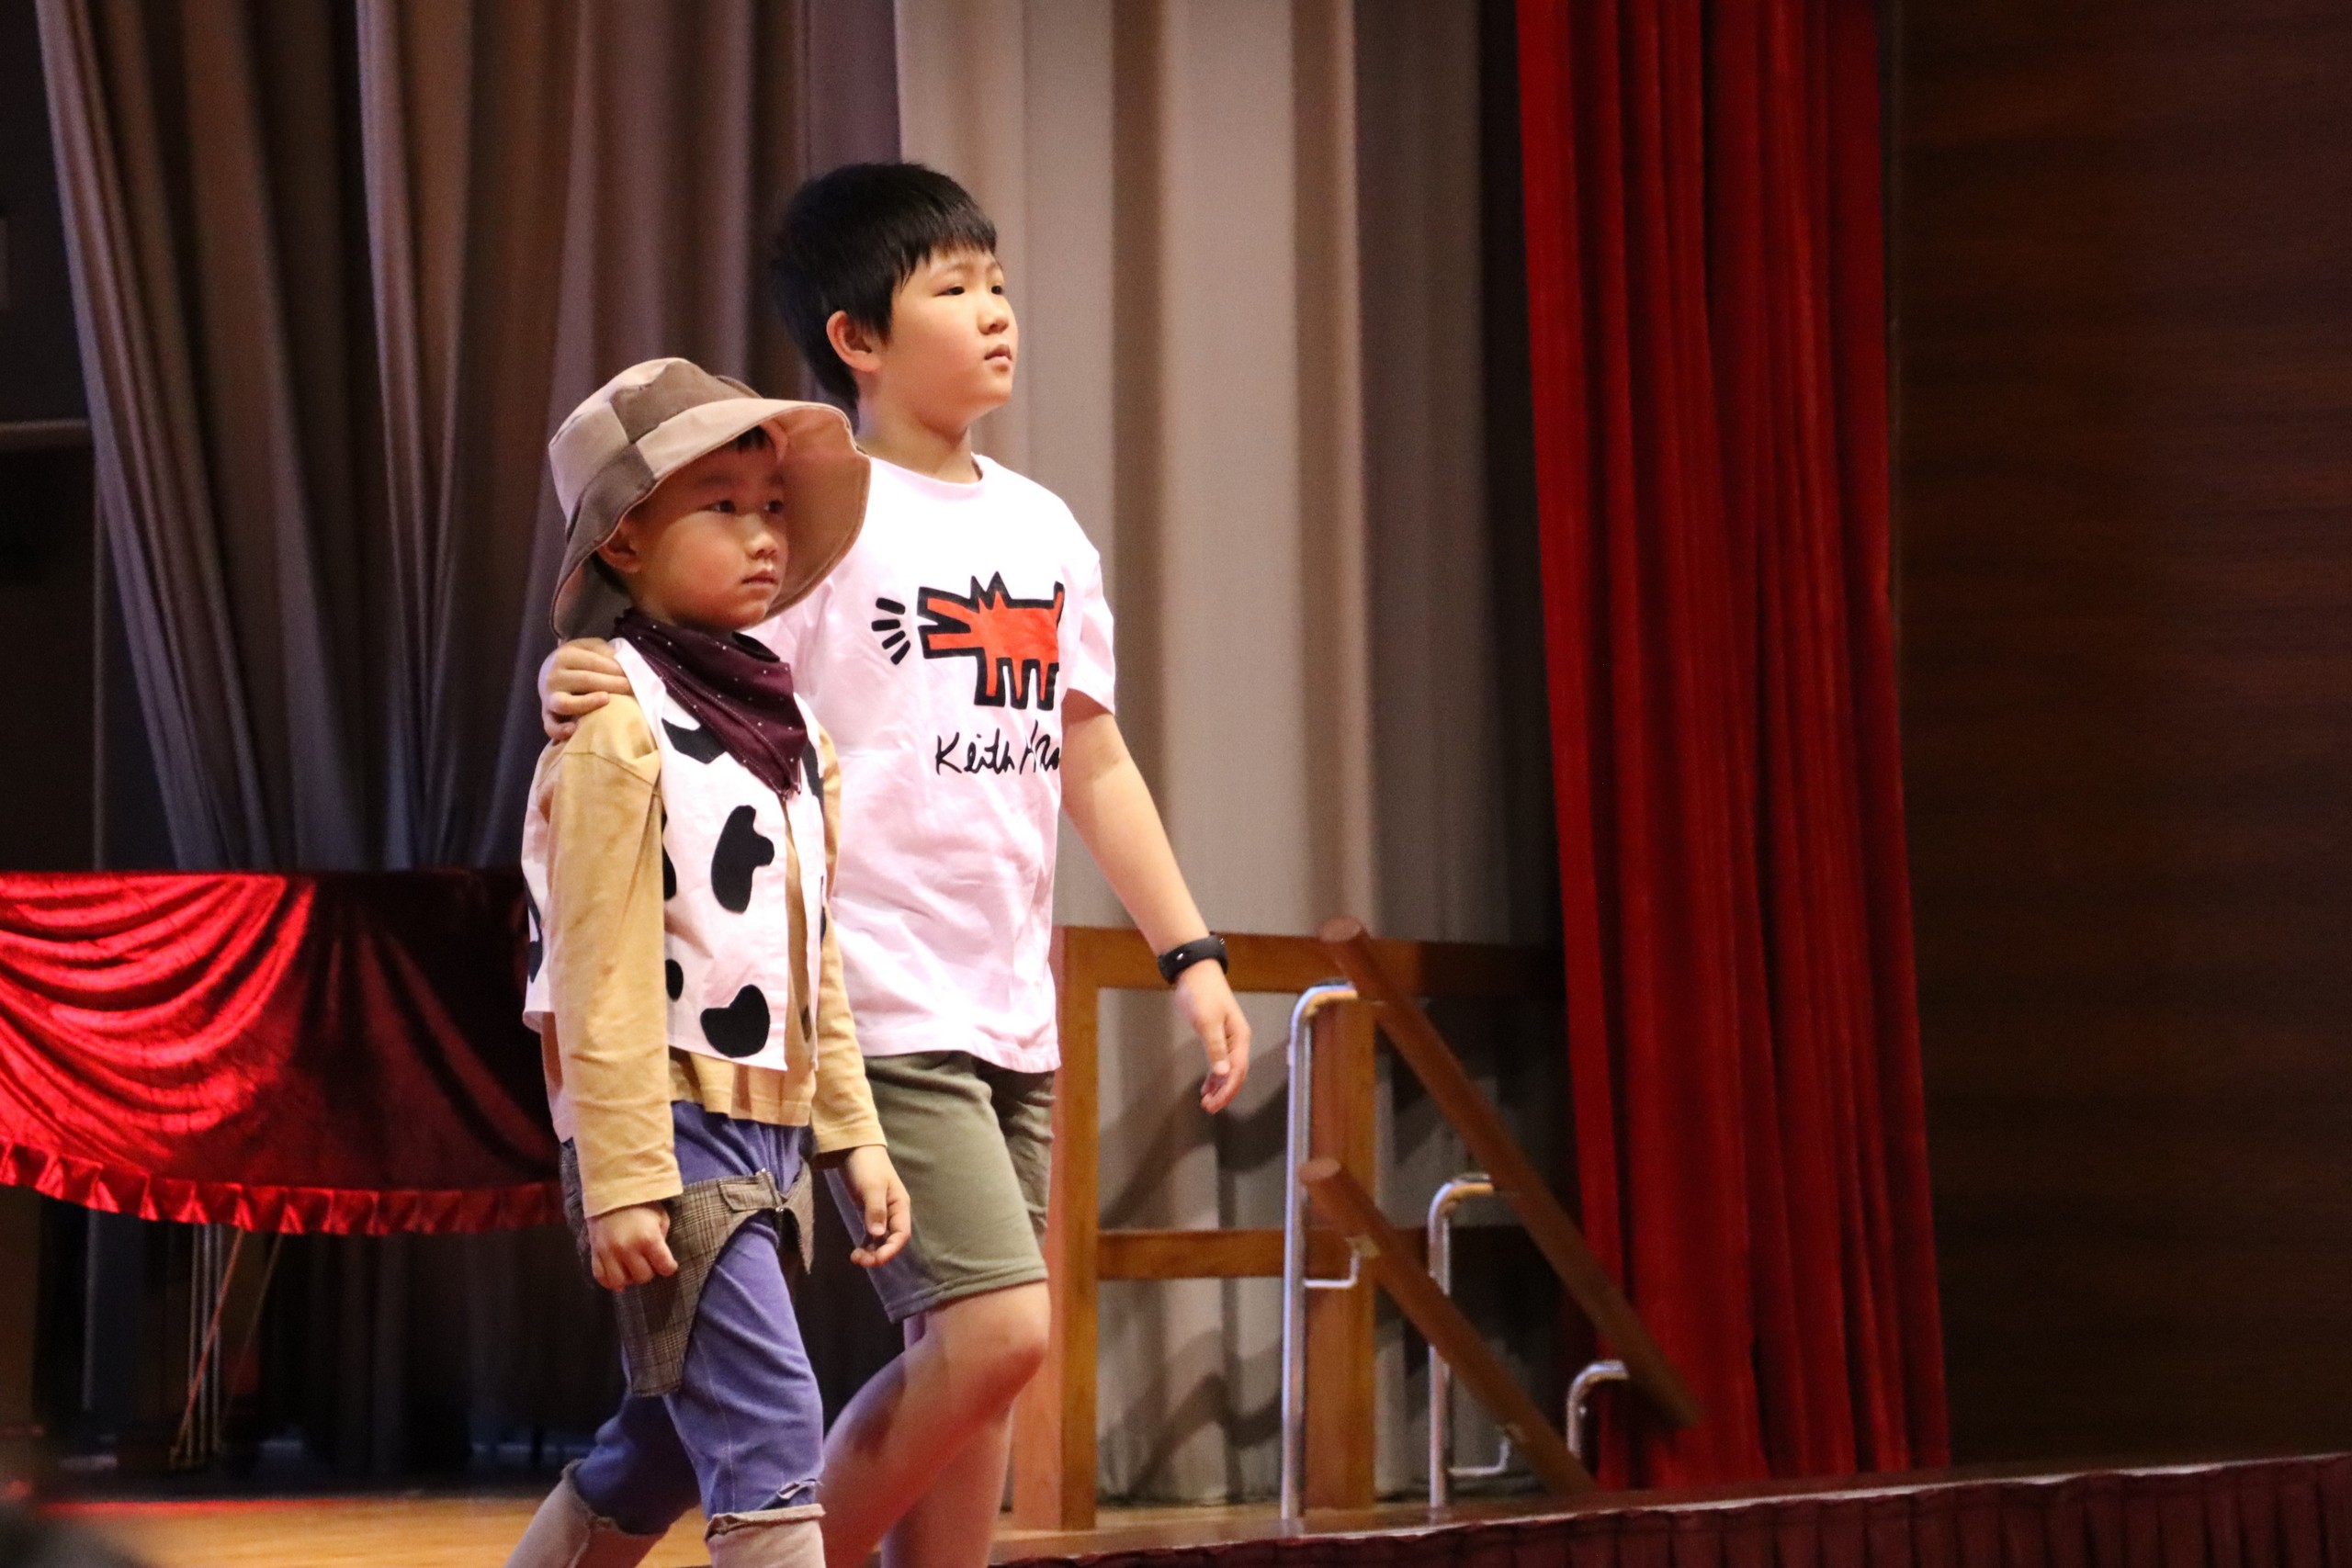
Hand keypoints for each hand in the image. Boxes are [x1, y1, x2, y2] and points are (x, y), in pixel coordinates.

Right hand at [541, 637, 628, 740]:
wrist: (550, 673)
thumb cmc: (578, 661)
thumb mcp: (589, 647)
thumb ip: (604, 651)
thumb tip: (622, 664)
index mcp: (564, 655)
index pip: (594, 662)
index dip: (617, 669)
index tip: (634, 676)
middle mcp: (553, 676)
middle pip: (585, 681)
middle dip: (613, 685)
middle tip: (632, 689)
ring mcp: (548, 697)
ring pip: (565, 703)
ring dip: (587, 703)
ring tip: (606, 700)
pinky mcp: (546, 715)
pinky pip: (550, 726)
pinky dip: (559, 730)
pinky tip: (574, 730)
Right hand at [587, 1201, 676, 1290]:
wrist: (611, 1190)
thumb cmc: (641, 1203)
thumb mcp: (660, 1217)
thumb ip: (662, 1238)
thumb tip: (659, 1257)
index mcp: (648, 1239)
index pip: (664, 1267)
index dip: (668, 1267)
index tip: (668, 1264)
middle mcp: (627, 1249)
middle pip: (642, 1277)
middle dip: (649, 1271)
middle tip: (648, 1262)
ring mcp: (609, 1253)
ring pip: (620, 1282)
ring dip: (629, 1278)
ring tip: (632, 1269)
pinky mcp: (595, 1253)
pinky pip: (600, 1277)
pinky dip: (609, 1281)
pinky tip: (617, 1276)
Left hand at [837, 1145, 910, 1267]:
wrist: (854, 1147)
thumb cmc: (866, 1165)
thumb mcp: (871, 1187)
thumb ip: (875, 1210)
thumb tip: (877, 1235)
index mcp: (900, 1205)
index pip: (901, 1234)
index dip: (891, 1249)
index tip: (875, 1259)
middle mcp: (894, 1211)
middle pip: (892, 1240)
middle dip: (879, 1254)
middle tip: (860, 1261)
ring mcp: (882, 1212)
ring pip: (881, 1239)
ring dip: (872, 1252)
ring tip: (856, 1258)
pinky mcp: (869, 1211)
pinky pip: (872, 1234)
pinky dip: (866, 1244)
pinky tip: (856, 1251)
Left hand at [1175, 960, 1250, 1112]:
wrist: (1196, 972)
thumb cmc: (1202, 994)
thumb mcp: (1207, 1022)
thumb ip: (1215, 1049)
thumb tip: (1223, 1073)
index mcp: (1239, 1037)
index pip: (1237, 1071)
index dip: (1227, 1090)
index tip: (1215, 1104)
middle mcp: (1237, 1040)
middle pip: (1235, 1073)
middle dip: (1224, 1092)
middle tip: (1209, 1107)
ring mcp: (1228, 1038)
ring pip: (1228, 1070)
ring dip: (1218, 1086)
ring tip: (1207, 1101)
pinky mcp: (1217, 1036)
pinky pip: (1219, 1062)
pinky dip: (1214, 1075)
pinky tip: (1206, 1085)